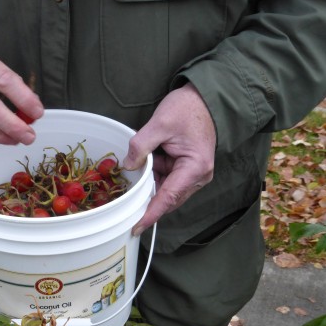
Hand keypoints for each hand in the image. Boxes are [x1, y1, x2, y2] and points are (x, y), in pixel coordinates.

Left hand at [122, 83, 215, 235]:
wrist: (203, 98)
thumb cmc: (186, 109)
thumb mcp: (159, 124)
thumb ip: (140, 147)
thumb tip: (128, 167)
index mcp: (195, 168)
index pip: (168, 198)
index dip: (150, 214)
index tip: (136, 228)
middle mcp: (197, 176)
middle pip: (167, 198)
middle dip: (146, 200)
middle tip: (123, 206)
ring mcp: (192, 174)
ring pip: (165, 190)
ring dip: (148, 184)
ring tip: (131, 178)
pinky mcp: (185, 169)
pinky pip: (166, 180)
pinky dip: (152, 176)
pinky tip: (141, 169)